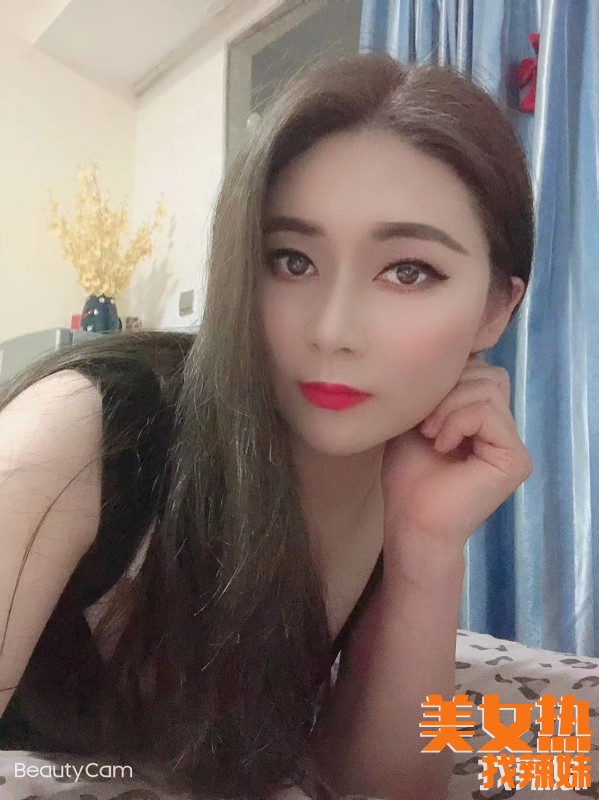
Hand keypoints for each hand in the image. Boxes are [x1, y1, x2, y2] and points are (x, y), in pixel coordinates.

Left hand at [380, 354, 532, 560]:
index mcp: (484, 419)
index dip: (448, 377)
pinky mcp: (515, 458)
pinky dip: (458, 421)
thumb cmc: (408, 475)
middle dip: (448, 389)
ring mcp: (513, 444)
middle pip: (488, 373)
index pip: (480, 369)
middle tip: (424, 423)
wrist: (410, 520)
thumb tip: (449, 355)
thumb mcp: (417, 417)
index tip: (420, 406)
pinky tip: (441, 444)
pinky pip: (489, 411)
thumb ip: (436, 389)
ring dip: (449, 406)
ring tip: (430, 434)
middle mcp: (504, 429)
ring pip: (488, 388)